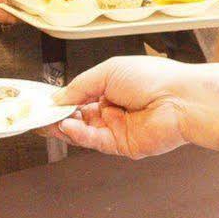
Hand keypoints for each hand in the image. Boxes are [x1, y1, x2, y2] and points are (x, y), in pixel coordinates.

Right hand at [52, 56, 204, 157]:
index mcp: (112, 88)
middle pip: (79, 117)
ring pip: (84, 132)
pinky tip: (67, 126)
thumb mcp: (108, 71)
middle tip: (38, 115)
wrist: (180, 98)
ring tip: (46, 121)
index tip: (42, 102)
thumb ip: (80, 85)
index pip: (80, 97)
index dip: (61, 100)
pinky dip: (79, 135)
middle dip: (58, 116)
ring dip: (64, 127)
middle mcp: (114, 109)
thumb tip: (58, 97)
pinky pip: (95, 142)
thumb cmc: (154, 78)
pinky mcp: (123, 146)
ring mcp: (118, 129)